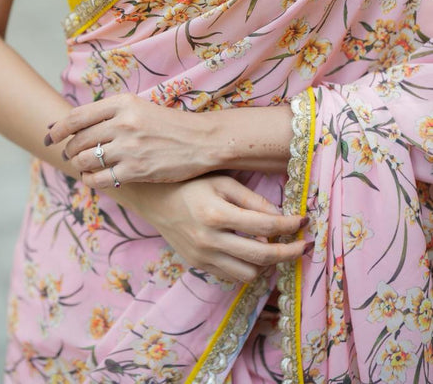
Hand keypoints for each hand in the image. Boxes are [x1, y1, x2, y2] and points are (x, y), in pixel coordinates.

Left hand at [45, 93, 217, 186]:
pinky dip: (91, 180)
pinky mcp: (136, 170)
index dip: (58, 128)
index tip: (50, 136)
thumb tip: (75, 124)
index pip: (77, 116)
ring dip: (79, 165)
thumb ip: (110, 113)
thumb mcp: (140, 107)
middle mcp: (123, 123)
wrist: (202, 141)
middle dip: (69, 149)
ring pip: (86, 160)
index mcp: (123, 103)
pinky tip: (92, 179)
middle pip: (79, 139)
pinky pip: (101, 178)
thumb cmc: (170, 124)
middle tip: (69, 154)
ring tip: (82, 166)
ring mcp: (129, 147)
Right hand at [137, 175, 308, 282]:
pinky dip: (247, 267)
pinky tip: (251, 251)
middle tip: (304, 244)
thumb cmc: (192, 184)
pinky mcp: (198, 266)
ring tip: (274, 246)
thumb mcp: (222, 182)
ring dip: (267, 262)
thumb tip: (281, 218)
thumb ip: (252, 200)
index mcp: (216, 213)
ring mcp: (202, 257)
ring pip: (249, 273)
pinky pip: (232, 276)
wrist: (155, 199)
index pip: (264, 225)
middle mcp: (209, 240)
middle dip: (289, 252)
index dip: (289, 225)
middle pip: (262, 256)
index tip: (304, 221)